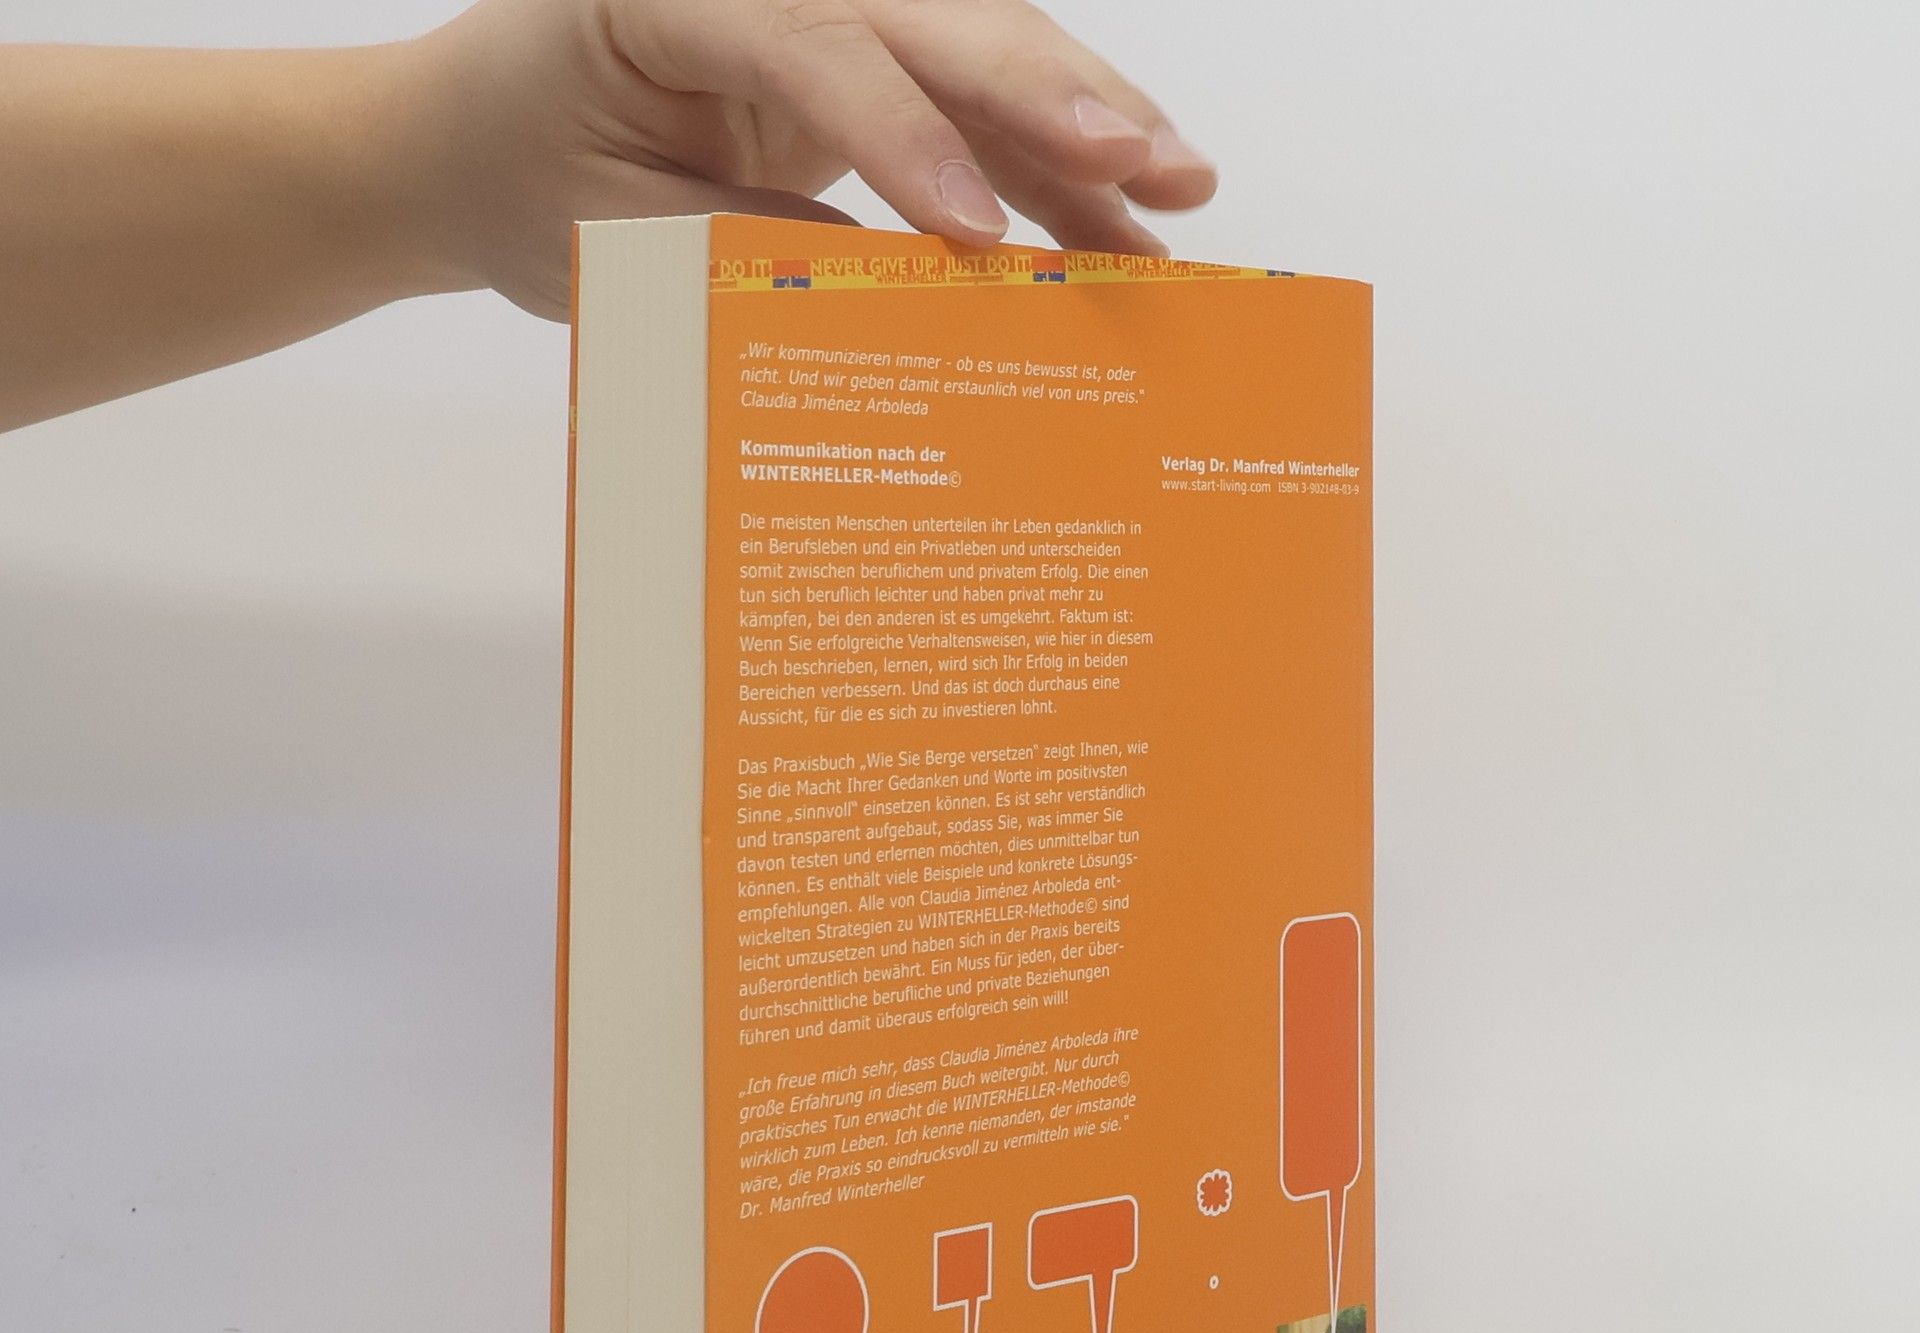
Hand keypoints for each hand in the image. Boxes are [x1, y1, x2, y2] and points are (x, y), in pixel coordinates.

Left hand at [395, 0, 1219, 316]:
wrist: (472, 143)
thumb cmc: (519, 180)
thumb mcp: (611, 236)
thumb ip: (747, 249)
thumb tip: (908, 292)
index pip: (812, 40)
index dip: (907, 134)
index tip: (980, 234)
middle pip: (927, 14)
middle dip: (1048, 91)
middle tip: (1149, 164)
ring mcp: (812, 5)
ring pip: (969, 44)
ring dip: (1078, 120)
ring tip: (1178, 186)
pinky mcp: (848, 54)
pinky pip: (962, 100)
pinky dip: (1040, 163)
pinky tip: (1117, 213)